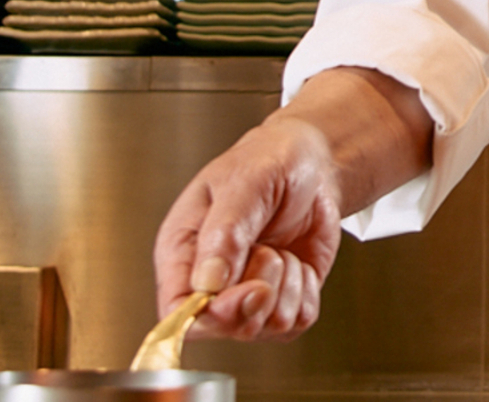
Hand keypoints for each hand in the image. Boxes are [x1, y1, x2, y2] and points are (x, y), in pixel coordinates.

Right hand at [153, 67, 435, 340]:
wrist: (312, 162)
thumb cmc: (267, 161)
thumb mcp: (245, 183)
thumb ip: (225, 232)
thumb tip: (207, 284)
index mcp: (182, 252)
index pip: (176, 310)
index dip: (211, 314)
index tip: (248, 290)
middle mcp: (210, 282)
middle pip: (224, 327)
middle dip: (258, 295)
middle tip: (271, 252)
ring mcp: (246, 295)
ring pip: (267, 327)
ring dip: (286, 286)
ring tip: (280, 248)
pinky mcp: (282, 300)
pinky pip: (298, 321)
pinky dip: (307, 292)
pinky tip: (299, 262)